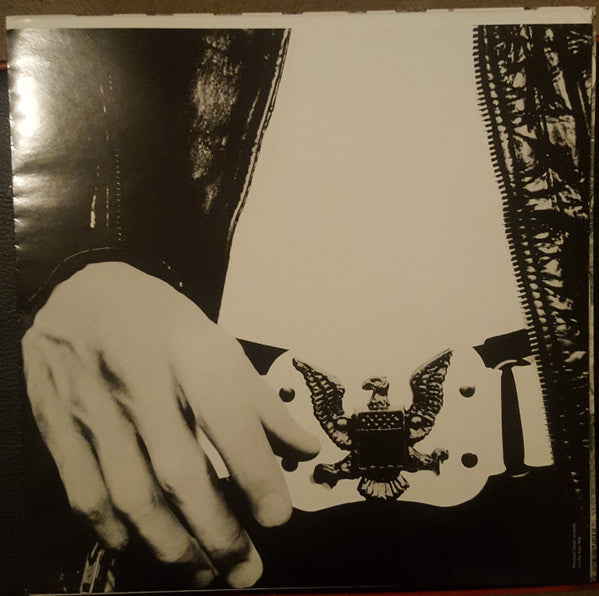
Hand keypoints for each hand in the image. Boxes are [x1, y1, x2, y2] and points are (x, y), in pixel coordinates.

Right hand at [22, 262, 318, 587]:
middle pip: (178, 468)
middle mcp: (140, 377)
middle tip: (246, 568)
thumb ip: (260, 401)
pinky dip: (117, 531)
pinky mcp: (58, 424)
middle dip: (216, 529)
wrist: (79, 293)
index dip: (255, 470)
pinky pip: (85, 492)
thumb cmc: (160, 320)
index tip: (279, 516)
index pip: (227, 415)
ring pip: (131, 492)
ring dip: (170, 544)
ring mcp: (92, 404)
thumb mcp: (217, 343)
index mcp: (189, 348)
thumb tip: (304, 451)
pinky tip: (144, 547)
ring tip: (204, 572)